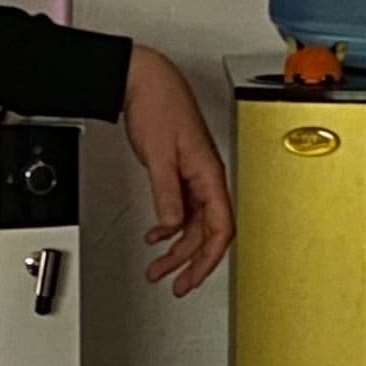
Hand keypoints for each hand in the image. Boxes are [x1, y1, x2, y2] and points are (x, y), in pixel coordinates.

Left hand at [122, 47, 233, 294]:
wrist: (145, 80)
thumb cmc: (160, 105)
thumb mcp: (159, 154)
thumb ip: (167, 193)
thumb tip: (172, 225)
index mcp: (209, 174)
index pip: (220, 227)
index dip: (210, 258)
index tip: (194, 278)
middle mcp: (206, 177)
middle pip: (207, 232)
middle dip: (191, 262)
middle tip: (178, 285)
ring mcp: (194, 175)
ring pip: (193, 224)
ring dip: (177, 248)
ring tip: (159, 268)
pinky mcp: (181, 171)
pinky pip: (182, 209)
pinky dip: (170, 227)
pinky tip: (157, 235)